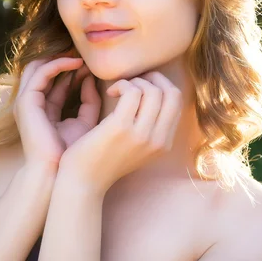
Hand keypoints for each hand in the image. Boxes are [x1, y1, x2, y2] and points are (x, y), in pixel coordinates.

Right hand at [13, 57, 100, 169]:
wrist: (57, 173)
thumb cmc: (72, 153)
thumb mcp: (85, 122)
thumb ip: (89, 101)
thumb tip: (92, 79)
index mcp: (45, 108)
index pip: (56, 80)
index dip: (75, 70)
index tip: (94, 64)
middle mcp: (32, 102)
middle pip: (44, 70)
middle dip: (65, 59)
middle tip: (88, 53)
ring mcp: (26, 101)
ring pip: (39, 66)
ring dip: (62, 57)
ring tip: (83, 55)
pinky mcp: (26, 102)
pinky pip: (41, 73)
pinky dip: (59, 64)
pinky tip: (77, 63)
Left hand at [58, 72, 182, 195]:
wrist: (83, 182)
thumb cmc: (106, 160)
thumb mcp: (138, 147)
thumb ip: (152, 126)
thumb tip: (156, 92)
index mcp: (165, 144)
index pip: (178, 103)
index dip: (163, 86)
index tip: (144, 85)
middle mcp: (159, 140)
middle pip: (172, 93)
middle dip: (154, 79)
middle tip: (134, 82)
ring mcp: (142, 135)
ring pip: (153, 90)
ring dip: (135, 82)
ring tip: (119, 89)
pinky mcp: (121, 128)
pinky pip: (132, 92)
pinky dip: (122, 84)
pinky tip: (110, 92)